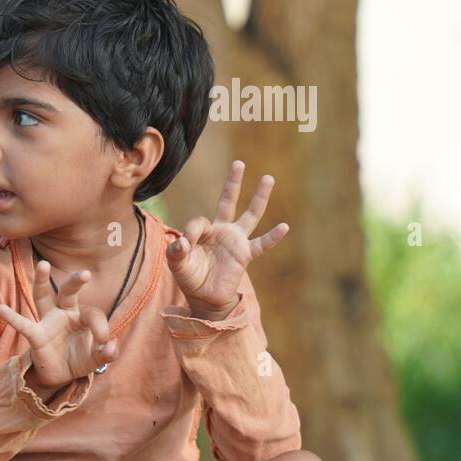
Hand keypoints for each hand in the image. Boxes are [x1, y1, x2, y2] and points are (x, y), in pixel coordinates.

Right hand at [0, 261, 116, 391]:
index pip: (93, 314)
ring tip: (42, 264)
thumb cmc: (80, 359)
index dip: (101, 328)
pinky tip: (1, 308)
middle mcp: (64, 313)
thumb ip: (107, 354)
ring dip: (41, 282)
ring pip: (43, 297)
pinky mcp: (36, 336)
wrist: (61, 375)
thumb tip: (110, 348)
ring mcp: (48, 322)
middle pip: (68, 292)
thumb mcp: (97, 358)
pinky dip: (12, 317)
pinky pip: (23, 325)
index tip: (104, 345)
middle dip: (75, 282)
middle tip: (85, 274)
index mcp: (81, 316)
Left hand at [166, 160, 287, 320]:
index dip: (192, 232)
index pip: (199, 221)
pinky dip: (272, 237)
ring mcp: (235, 240)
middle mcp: (221, 230)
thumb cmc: (189, 277)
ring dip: (259, 197)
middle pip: (228, 201)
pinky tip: (284, 227)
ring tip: (268, 178)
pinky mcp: (245, 254)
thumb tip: (183, 242)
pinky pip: (261, 244)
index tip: (186, 245)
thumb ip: (176, 251)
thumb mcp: (176, 264)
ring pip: (250, 214)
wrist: (204, 297)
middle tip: (239, 163)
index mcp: (203, 230)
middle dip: (232, 183)